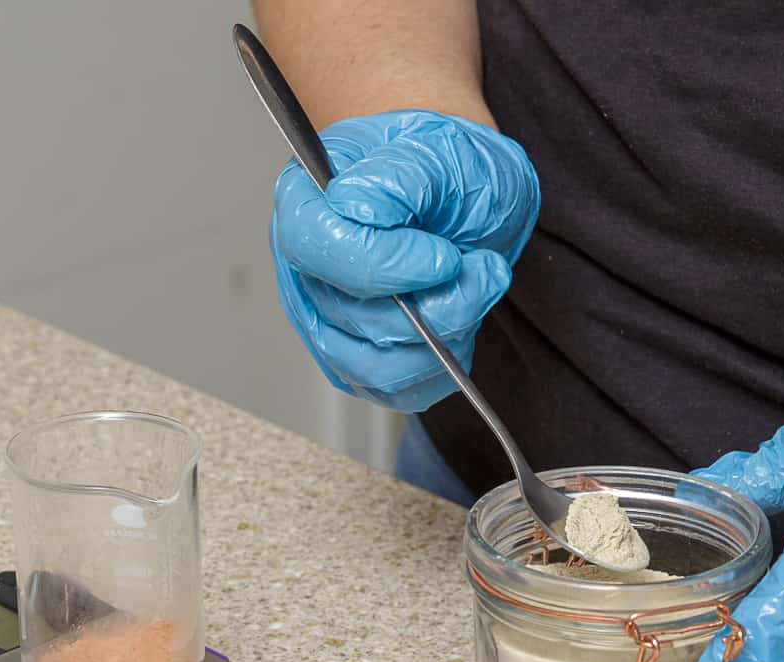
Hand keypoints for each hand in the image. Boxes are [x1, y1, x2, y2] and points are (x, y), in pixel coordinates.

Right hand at [269, 110, 539, 411]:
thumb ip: (398, 176)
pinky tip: (461, 324)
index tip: (445, 256)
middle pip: (351, 317)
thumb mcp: (437, 150)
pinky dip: (439, 369)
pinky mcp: (358, 360)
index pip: (317, 248)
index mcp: (304, 203)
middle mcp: (305, 268)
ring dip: (442, 340)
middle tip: (479, 268)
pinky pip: (393, 391)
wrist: (464, 192)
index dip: (386, 264)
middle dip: (432, 305)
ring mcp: (327, 320)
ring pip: (372, 365)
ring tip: (475, 290)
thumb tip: (355, 205)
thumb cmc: (443, 166)